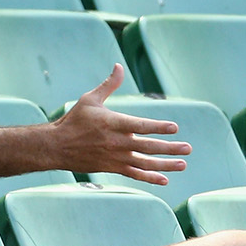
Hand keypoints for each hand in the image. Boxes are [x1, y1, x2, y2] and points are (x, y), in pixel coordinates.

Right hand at [49, 65, 191, 183]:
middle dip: (170, 148)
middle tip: (188, 149)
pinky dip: (150, 177)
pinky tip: (165, 179)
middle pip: (148, 146)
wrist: (57, 146)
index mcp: (114, 123)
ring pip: (145, 163)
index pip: (141, 126)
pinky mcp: (113, 167)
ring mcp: (116, 157)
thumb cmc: (74, 120)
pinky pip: (135, 174)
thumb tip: (119, 66)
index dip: (158, 126)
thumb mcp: (90, 99)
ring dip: (166, 165)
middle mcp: (117, 142)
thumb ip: (109, 85)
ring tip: (183, 164)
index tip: (175, 128)